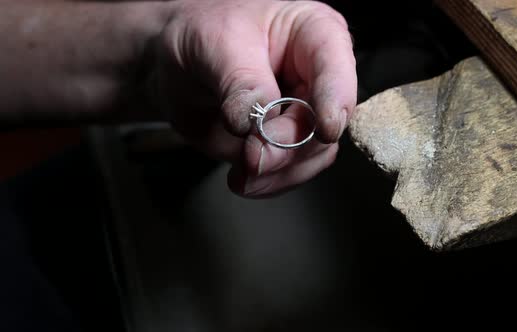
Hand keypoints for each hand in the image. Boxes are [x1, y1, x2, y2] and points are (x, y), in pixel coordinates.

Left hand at [153, 0, 356, 196]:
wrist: (177, 60)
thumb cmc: (203, 29)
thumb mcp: (215, 43)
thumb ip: (240, 81)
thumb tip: (255, 120)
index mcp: (315, 35)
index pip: (336, 70)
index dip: (335, 101)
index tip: (323, 129)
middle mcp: (317, 78)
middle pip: (324, 123)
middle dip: (289, 147)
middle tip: (253, 156)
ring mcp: (302, 114)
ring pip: (312, 156)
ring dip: (277, 172)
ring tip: (241, 171)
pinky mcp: (284, 144)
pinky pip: (289, 172)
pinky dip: (266, 182)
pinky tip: (242, 177)